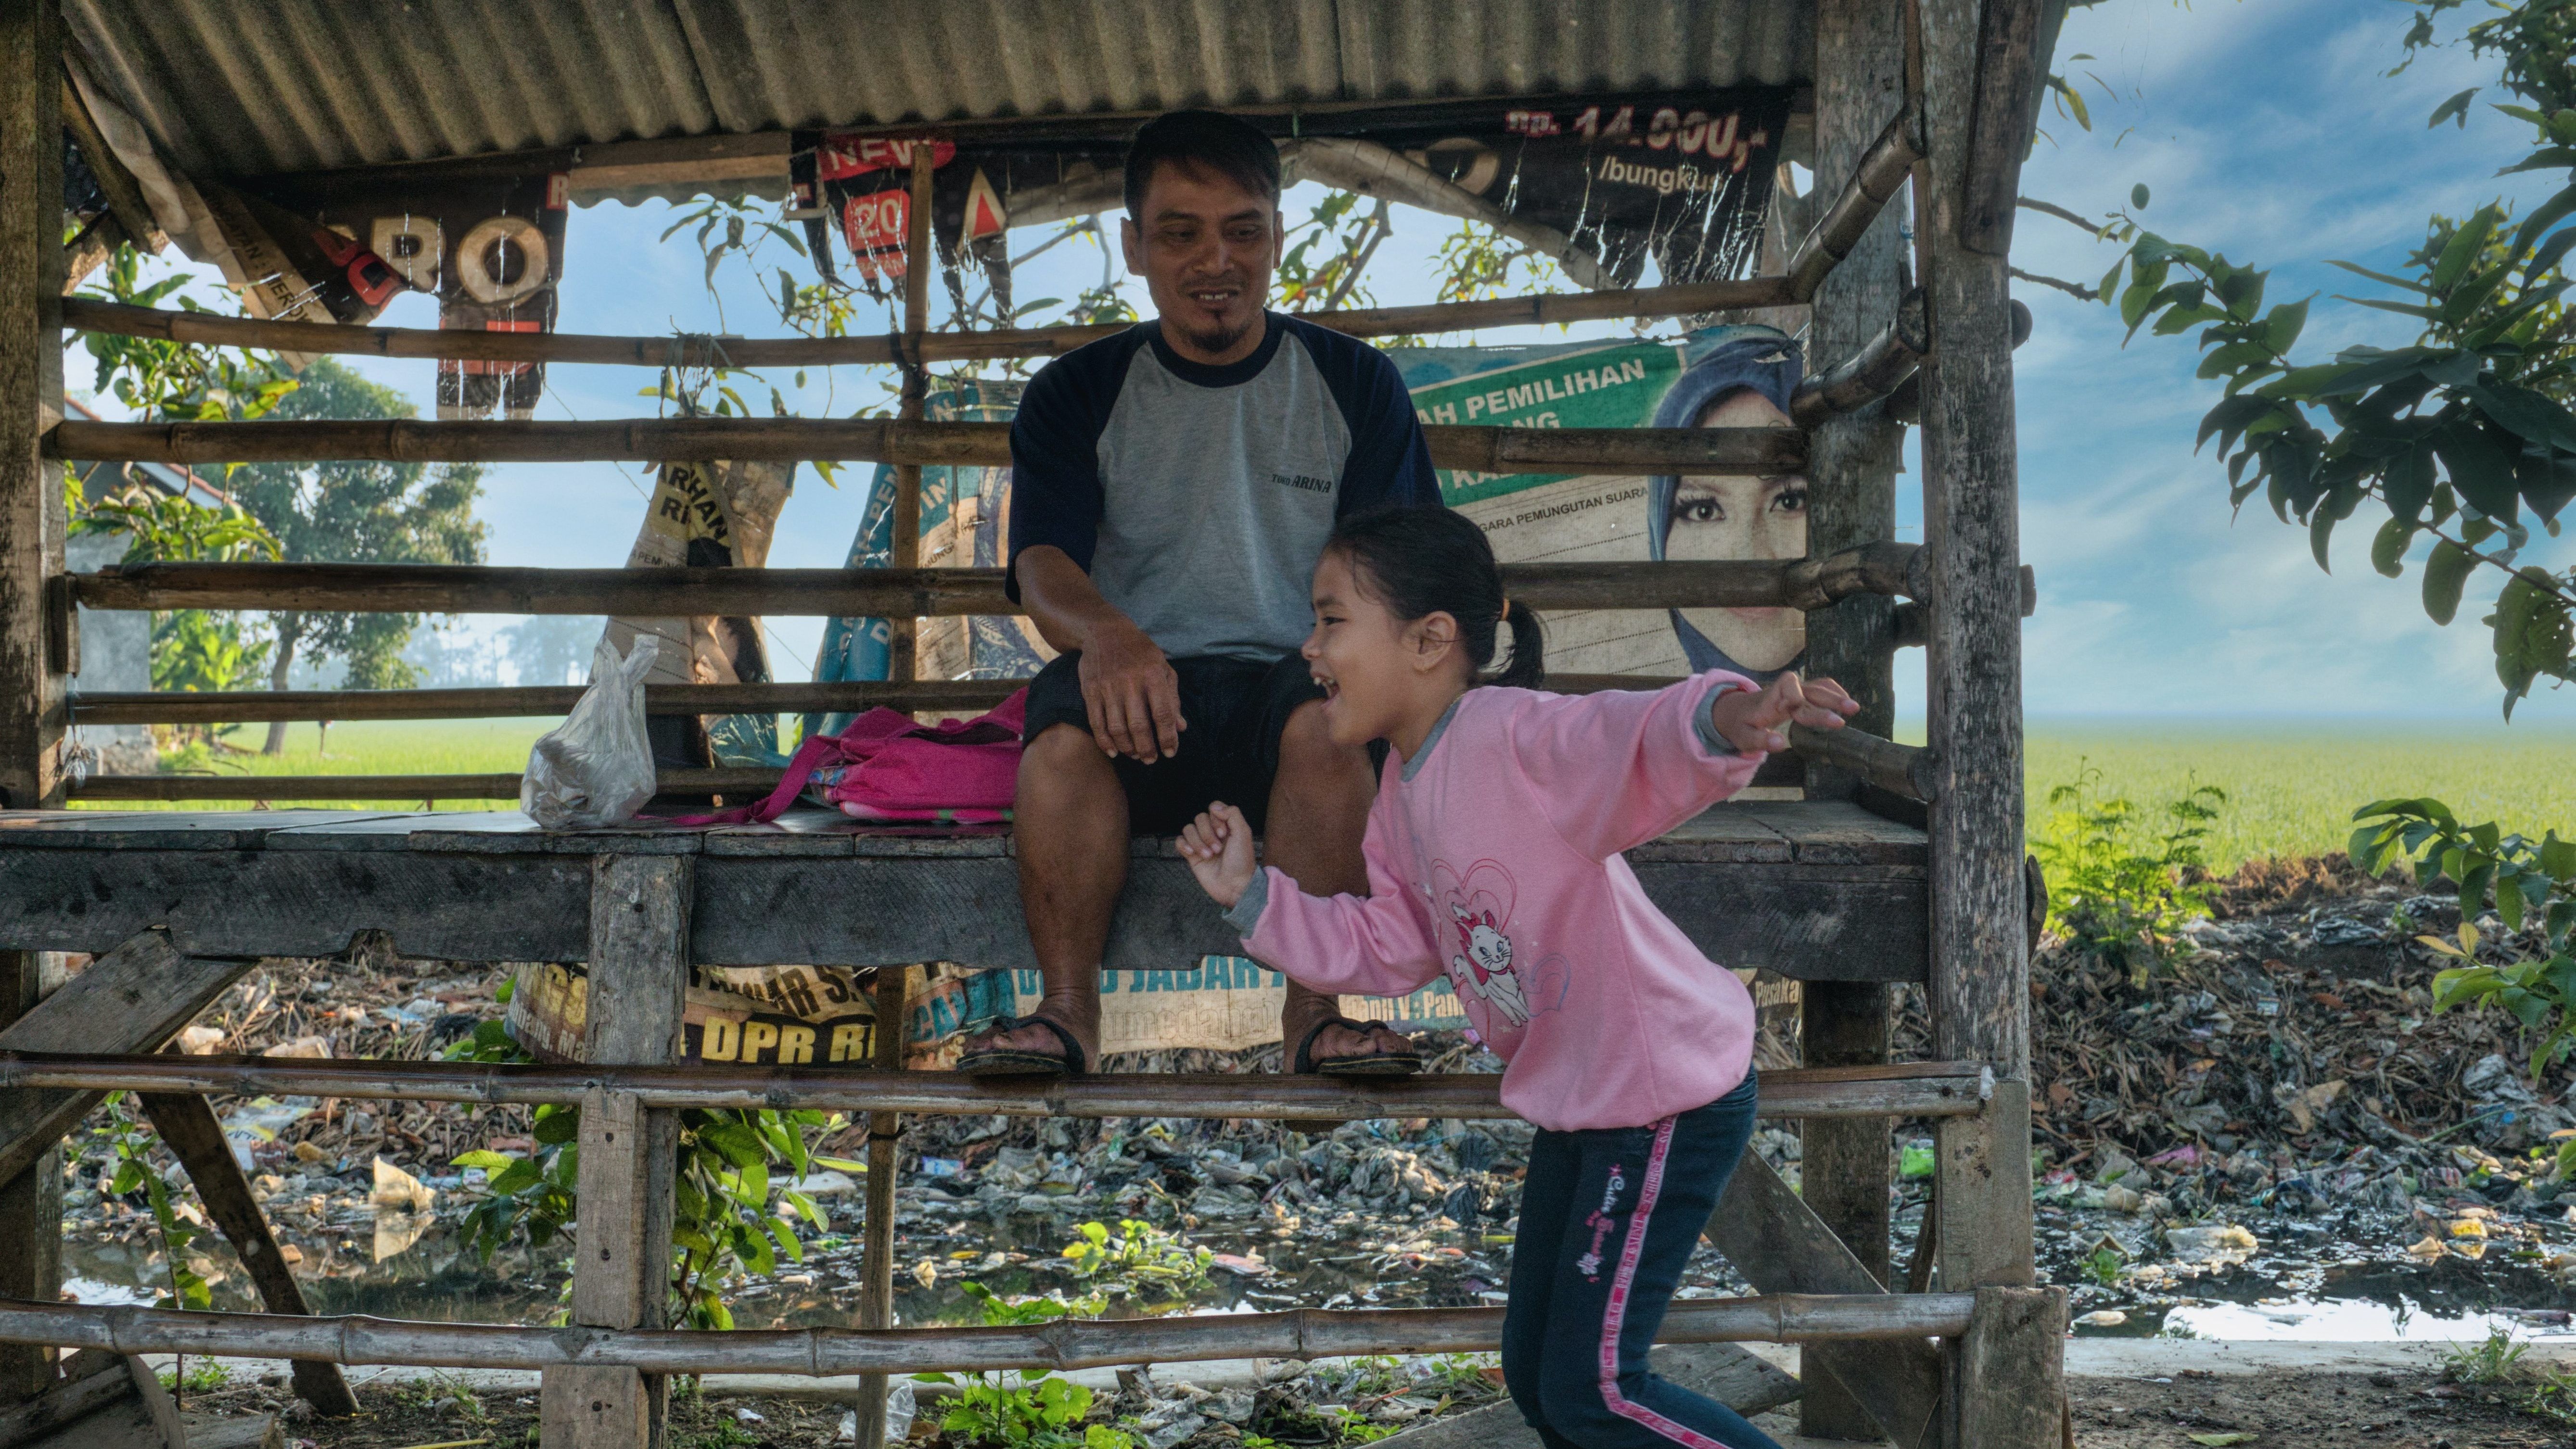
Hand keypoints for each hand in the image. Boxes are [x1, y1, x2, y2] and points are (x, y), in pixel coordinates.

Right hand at [1078, 620, 1185, 761]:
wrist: (1104, 632)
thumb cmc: (1141, 652)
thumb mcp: (1163, 668)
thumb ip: (1173, 698)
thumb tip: (1181, 727)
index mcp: (1153, 675)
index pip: (1163, 714)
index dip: (1168, 737)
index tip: (1170, 753)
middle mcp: (1130, 682)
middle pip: (1139, 726)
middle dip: (1147, 749)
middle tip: (1151, 760)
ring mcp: (1108, 687)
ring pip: (1117, 728)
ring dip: (1128, 748)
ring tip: (1136, 756)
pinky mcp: (1091, 691)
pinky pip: (1097, 723)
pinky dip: (1105, 741)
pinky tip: (1114, 752)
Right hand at [1179, 802, 1256, 908]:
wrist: (1234, 886)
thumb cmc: (1241, 862)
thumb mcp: (1244, 833)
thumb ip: (1232, 814)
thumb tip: (1214, 807)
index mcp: (1226, 826)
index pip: (1213, 809)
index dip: (1216, 819)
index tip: (1224, 834)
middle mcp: (1213, 832)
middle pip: (1199, 818)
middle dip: (1207, 833)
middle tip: (1218, 849)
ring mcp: (1201, 843)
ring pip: (1188, 829)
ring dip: (1198, 842)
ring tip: (1209, 856)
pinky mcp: (1191, 855)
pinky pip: (1179, 841)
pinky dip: (1184, 845)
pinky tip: (1192, 853)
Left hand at [1708, 671, 1860, 754]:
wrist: (1737, 711)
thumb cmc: (1741, 725)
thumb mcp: (1744, 737)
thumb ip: (1761, 740)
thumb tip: (1781, 744)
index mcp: (1771, 698)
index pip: (1786, 686)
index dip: (1795, 694)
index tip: (1800, 705)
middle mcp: (1785, 691)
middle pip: (1810, 689)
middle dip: (1829, 700)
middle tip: (1850, 709)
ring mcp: (1795, 691)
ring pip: (1818, 688)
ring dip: (1836, 696)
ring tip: (1854, 708)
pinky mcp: (1801, 694)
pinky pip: (1819, 687)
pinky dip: (1833, 692)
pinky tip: (1846, 702)